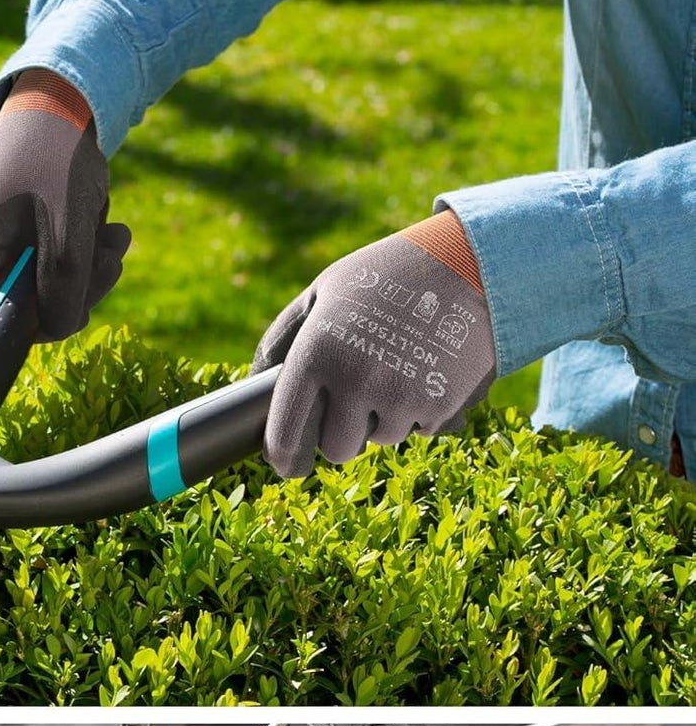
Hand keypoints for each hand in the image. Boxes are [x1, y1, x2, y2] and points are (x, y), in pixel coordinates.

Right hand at [0, 69, 131, 340]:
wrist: (56, 100)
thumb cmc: (57, 163)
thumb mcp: (69, 239)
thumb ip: (65, 295)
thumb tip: (61, 329)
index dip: (44, 322)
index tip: (81, 303)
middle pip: (26, 303)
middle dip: (80, 285)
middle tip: (115, 254)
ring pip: (44, 279)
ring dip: (88, 262)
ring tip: (115, 231)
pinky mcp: (10, 224)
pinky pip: (47, 254)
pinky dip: (79, 244)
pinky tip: (100, 219)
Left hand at [254, 211, 496, 476]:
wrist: (473, 262)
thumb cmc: (386, 276)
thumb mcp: (324, 291)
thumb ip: (283, 337)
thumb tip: (252, 382)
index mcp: (315, 355)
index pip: (285, 435)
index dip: (284, 458)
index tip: (288, 463)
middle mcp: (354, 382)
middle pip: (336, 450)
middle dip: (344, 433)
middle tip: (358, 399)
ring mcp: (398, 397)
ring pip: (379, 441)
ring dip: (385, 417)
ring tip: (399, 367)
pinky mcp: (439, 407)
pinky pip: (419, 431)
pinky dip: (420, 410)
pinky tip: (428, 369)